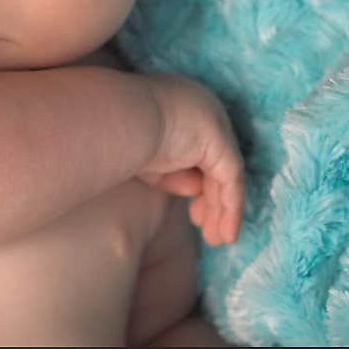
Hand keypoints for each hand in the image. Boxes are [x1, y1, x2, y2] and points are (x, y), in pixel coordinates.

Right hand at [137, 73, 244, 245]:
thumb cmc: (121, 139)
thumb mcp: (149, 161)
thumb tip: (196, 188)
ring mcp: (215, 122)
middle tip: (210, 233)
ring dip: (223, 211)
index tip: (195, 214)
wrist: (117, 120)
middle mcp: (205, 109)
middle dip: (214, 202)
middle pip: (217, 164)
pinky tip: (227, 234)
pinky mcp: (221, 141)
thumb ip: (173, 173)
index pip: (201, 152)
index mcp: (184, 108)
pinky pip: (232, 180)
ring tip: (218, 240)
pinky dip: (231, 209)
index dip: (200, 186)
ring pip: (227, 175)